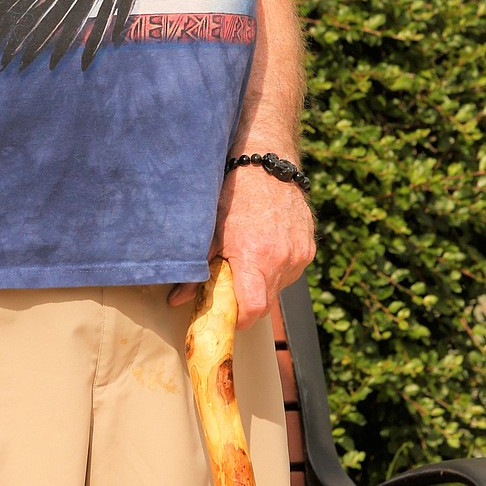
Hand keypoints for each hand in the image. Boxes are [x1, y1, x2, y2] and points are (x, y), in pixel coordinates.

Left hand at [169, 170, 315, 327]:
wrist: (267, 166)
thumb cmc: (236, 194)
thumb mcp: (211, 232)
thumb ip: (196, 270)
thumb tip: (177, 299)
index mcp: (255, 257)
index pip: (253, 309)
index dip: (240, 319)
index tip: (229, 317)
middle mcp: (282, 259)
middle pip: (266, 304)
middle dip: (248, 304)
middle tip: (232, 289)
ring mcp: (299, 254)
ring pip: (279, 288)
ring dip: (263, 284)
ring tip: (249, 259)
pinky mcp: (309, 248)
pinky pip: (291, 272)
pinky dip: (277, 269)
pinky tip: (265, 248)